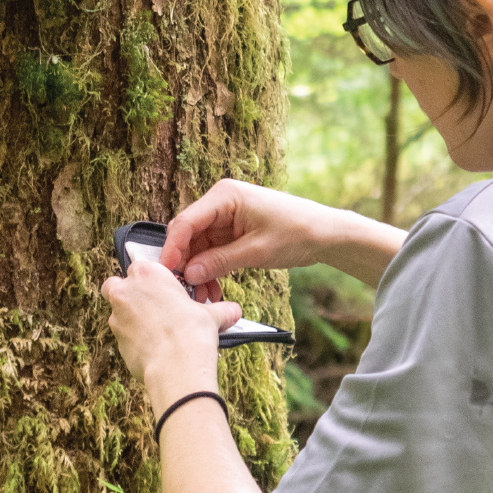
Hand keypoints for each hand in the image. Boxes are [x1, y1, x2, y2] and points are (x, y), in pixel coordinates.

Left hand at [101, 261, 240, 414]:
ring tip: (157, 331)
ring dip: (132, 319)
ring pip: (118, 312)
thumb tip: (232, 311)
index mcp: (147, 274)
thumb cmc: (191, 333)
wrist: (177, 367)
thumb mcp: (211, 315)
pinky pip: (124, 336)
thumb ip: (220, 309)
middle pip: (116, 285)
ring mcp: (117, 317)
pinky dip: (135, 340)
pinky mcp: (116, 341)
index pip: (141, 266)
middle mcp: (126, 292)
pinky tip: (154, 347)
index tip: (165, 291)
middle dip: (129, 293)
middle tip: (151, 306)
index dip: (152, 280)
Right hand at [163, 179, 404, 288]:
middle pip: (188, 234)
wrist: (325, 234)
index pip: (187, 221)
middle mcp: (220, 202)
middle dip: (184, 262)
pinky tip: (211, 289)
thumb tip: (188, 274)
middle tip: (183, 290)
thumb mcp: (256, 251)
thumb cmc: (297, 232)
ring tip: (202, 296)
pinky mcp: (230, 230)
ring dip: (197, 270)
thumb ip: (219, 262)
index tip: (167, 272)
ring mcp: (224, 216)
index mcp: (225, 195)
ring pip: (197, 246)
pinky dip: (209, 269)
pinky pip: (210, 250)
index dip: (173, 248)